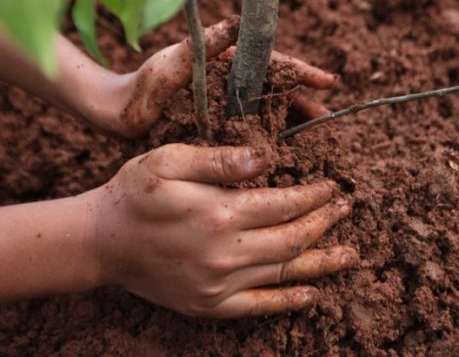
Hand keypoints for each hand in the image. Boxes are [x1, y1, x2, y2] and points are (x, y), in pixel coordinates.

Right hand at [92, 143, 356, 317]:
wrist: (101, 241)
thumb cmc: (136, 192)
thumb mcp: (171, 160)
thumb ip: (219, 160)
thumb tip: (265, 158)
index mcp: (218, 212)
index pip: (283, 203)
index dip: (313, 195)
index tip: (332, 186)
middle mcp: (224, 253)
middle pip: (291, 239)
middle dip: (324, 222)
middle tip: (346, 209)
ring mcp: (217, 284)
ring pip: (283, 273)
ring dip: (321, 262)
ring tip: (350, 254)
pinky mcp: (208, 304)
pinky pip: (258, 306)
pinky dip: (288, 300)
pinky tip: (312, 293)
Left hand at [118, 21, 337, 137]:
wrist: (120, 114)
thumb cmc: (143, 85)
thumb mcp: (173, 62)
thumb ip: (205, 44)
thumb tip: (238, 21)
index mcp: (226, 61)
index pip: (271, 63)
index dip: (301, 71)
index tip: (327, 82)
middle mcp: (231, 81)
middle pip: (275, 88)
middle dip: (303, 99)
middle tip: (327, 115)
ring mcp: (226, 104)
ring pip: (267, 109)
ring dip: (291, 119)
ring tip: (315, 135)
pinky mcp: (219, 125)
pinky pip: (251, 129)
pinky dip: (269, 136)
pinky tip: (284, 150)